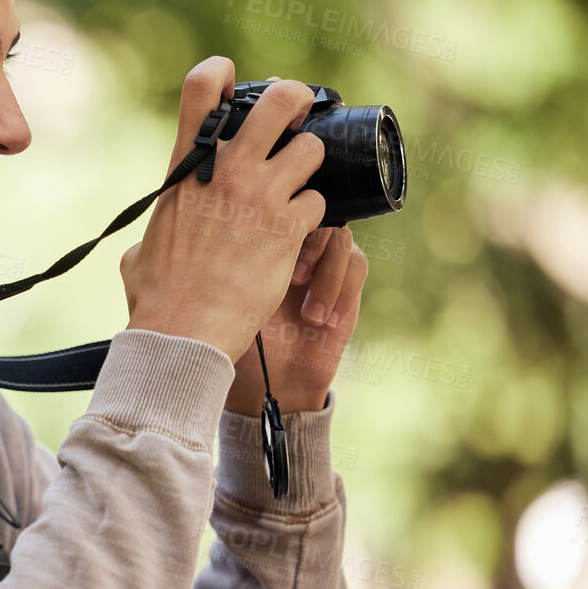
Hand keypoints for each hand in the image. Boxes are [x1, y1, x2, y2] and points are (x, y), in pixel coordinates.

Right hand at [120, 57, 327, 362]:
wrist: (184, 328)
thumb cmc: (156, 296)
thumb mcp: (141, 250)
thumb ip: (156, 231)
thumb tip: (148, 243)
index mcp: (185, 168)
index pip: (202, 87)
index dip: (222, 72)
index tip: (233, 82)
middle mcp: (227, 169)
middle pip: (280, 99)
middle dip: (296, 101)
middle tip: (297, 120)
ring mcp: (262, 195)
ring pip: (312, 149)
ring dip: (310, 166)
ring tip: (299, 189)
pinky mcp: (290, 227)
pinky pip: (322, 205)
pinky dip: (315, 218)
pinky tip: (300, 237)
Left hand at [224, 225, 368, 415]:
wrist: (272, 380)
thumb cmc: (240, 340)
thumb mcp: (229, 301)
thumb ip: (237, 263)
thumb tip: (236, 237)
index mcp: (256, 239)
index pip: (275, 208)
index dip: (279, 221)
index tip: (270, 261)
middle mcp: (290, 243)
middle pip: (312, 213)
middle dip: (308, 246)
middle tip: (293, 279)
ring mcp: (320, 260)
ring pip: (338, 239)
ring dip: (326, 277)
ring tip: (309, 315)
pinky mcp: (347, 281)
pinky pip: (357, 265)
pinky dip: (343, 292)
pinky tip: (324, 323)